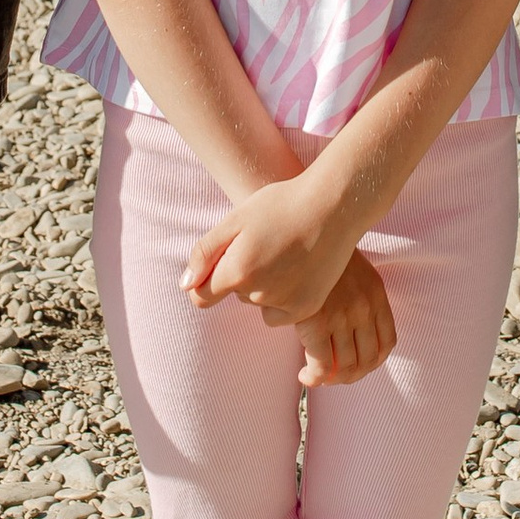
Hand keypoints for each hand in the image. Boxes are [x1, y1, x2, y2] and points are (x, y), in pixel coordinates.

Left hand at [185, 161, 361, 323]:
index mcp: (236, 271)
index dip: (209, 279)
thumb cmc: (281, 205)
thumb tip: (186, 286)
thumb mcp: (235, 220)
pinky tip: (297, 269)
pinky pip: (281, 313)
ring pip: (259, 303)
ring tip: (285, 253)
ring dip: (264, 286)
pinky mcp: (306, 308)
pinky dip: (285, 297)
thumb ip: (205, 254)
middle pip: (235, 295)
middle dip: (242, 275)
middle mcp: (259, 293)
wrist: (334, 205)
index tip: (226, 260)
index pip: (202, 297)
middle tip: (267, 243)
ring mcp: (285, 304)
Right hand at [288, 250, 397, 386]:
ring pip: (345, 368)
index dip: (373, 362)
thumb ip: (361, 299)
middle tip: (334, 376)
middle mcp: (364, 309)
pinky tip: (305, 376)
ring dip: (332, 380)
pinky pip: (321, 366)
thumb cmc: (323, 254)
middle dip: (351, 376)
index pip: (386, 344)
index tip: (357, 365)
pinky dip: (314, 378)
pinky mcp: (316, 323)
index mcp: (376, 296)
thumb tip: (353, 330)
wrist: (303, 232)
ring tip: (318, 376)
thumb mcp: (355, 272)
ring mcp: (341, 317)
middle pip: (367, 361)